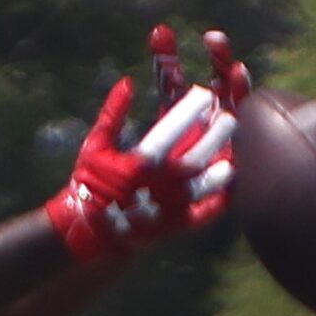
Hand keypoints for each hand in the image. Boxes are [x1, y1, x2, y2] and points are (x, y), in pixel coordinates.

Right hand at [44, 79, 232, 262]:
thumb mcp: (95, 146)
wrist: (87, 233)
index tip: (202, 94)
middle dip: (216, 130)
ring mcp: (171, 206)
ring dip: (223, 162)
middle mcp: (160, 184)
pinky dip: (221, 197)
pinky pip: (208, 211)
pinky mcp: (177, 224)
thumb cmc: (90, 184)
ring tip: (229, 150)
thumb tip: (127, 83)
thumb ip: (112, 115)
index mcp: (140, 163)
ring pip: (209, 181)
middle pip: (199, 152)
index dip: (192, 107)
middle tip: (225, 116)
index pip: (173, 128)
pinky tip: (226, 180)